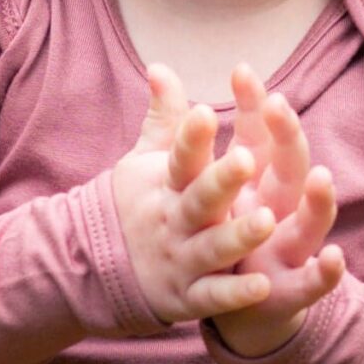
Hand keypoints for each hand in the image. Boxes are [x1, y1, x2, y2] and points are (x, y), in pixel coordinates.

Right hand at [109, 64, 278, 325]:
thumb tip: (160, 66)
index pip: (179, 157)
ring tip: (266, 221)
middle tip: (246, 160)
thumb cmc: (140, 205)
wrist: (96, 269)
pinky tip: (263, 288)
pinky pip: (213, 297)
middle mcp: (174, 222)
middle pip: (198, 200)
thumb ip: (163, 119)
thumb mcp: (146, 162)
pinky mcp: (187, 297)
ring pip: (211, 249)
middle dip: (220, 181)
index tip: (207, 111)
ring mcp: (180, 261)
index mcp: (167, 186)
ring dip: (237, 237)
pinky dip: (234, 295)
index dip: (191, 137)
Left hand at [209, 61, 344, 357]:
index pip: (257, 136)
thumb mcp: (203, 183)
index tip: (240, 71)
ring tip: (322, 177)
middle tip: (279, 106)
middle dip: (286, 138)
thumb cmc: (227, 232)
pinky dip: (325, 274)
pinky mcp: (291, 290)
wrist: (246, 308)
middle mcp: (279, 208)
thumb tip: (157, 69)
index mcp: (256, 182)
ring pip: (307, 221)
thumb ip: (184, 132)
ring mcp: (289, 248)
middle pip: (288, 168)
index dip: (251, 106)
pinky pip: (311, 283)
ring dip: (316, 202)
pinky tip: (335, 259)